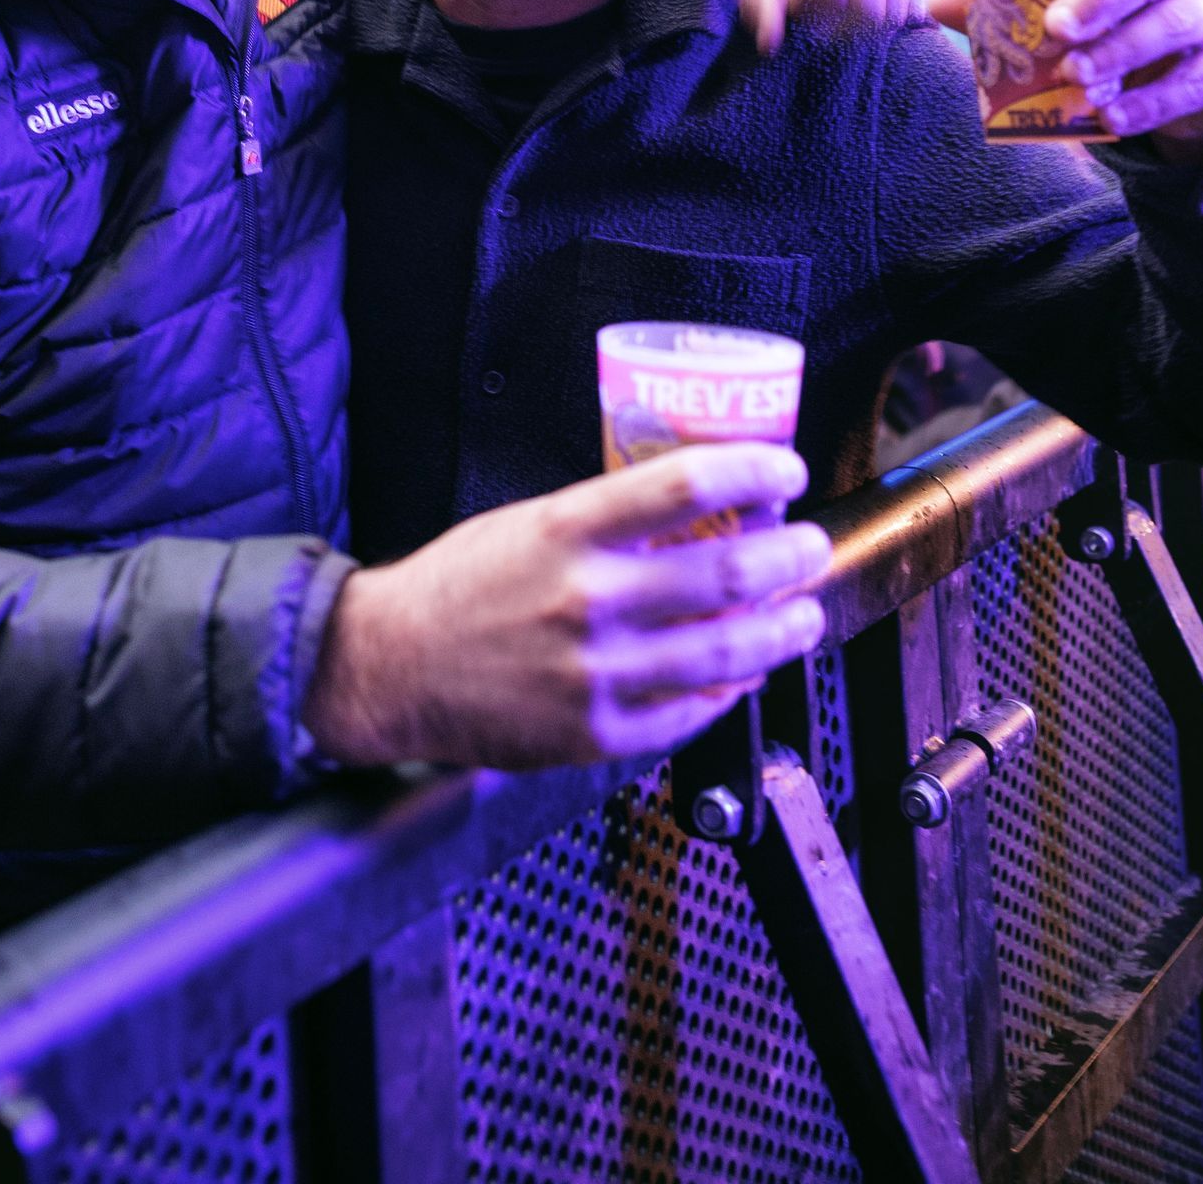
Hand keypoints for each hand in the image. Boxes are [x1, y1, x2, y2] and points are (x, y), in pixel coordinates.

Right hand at [303, 442, 830, 770]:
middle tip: (809, 546)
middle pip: (726, 573)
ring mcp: (597, 674)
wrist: (393, 667)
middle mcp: (588, 600)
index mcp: (567, 532)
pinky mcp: (597, 734)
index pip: (684, 485)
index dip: (752, 470)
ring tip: (803, 615)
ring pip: (725, 651)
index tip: (786, 467)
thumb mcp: (531, 523)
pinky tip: (745, 671)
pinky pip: (689, 712)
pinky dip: (729, 689)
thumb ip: (607, 521)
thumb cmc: (459, 585)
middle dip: (789, 557)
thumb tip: (694, 511)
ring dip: (782, 630)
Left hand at [929, 0, 1202, 149]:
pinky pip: (1199, 81)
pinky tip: (1112, 116)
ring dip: (1122, 51)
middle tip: (1057, 28)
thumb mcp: (1061, 7)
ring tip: (1074, 77)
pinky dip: (1153, 102)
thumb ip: (1003, 2)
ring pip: (1178, 23)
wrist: (1176, 83)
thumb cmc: (1107, 25)